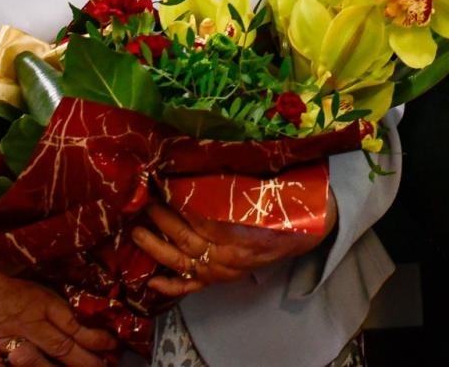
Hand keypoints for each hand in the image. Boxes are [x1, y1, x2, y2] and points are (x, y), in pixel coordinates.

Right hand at [0, 233, 115, 366]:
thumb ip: (60, 301)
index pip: (74, 325)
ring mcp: (6, 336)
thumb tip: (92, 312)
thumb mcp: (40, 283)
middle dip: (86, 362)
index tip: (113, 347)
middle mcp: (27, 321)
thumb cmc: (6, 280)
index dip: (96, 339)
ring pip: (36, 360)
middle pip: (61, 347)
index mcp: (42, 302)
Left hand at [134, 195, 333, 297]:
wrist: (312, 227)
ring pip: (182, 262)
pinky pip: (193, 286)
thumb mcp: (267, 186)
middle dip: (161, 219)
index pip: (202, 217)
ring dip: (156, 247)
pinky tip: (150, 281)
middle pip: (186, 238)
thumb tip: (199, 161)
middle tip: (144, 199)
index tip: (161, 182)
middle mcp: (231, 255)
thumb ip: (235, 179)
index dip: (178, 201)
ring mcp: (225, 270)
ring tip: (136, 230)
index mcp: (244, 230)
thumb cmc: (290, 201)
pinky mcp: (223, 278)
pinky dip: (171, 286)